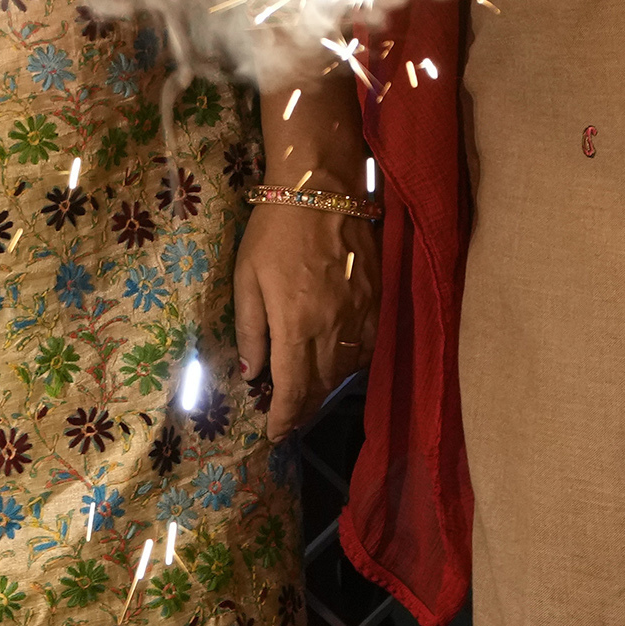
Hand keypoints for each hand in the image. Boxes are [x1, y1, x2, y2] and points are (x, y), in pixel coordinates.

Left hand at [231, 200, 374, 434]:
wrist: (323, 191)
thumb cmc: (274, 231)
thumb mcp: (246, 279)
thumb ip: (251, 331)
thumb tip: (252, 376)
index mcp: (296, 326)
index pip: (294, 390)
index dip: (284, 419)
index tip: (274, 434)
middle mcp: (333, 329)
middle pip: (321, 387)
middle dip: (303, 408)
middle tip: (286, 418)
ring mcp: (361, 317)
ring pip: (346, 371)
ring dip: (325, 389)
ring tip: (306, 395)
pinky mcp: (378, 303)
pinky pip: (367, 349)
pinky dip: (349, 365)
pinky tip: (335, 364)